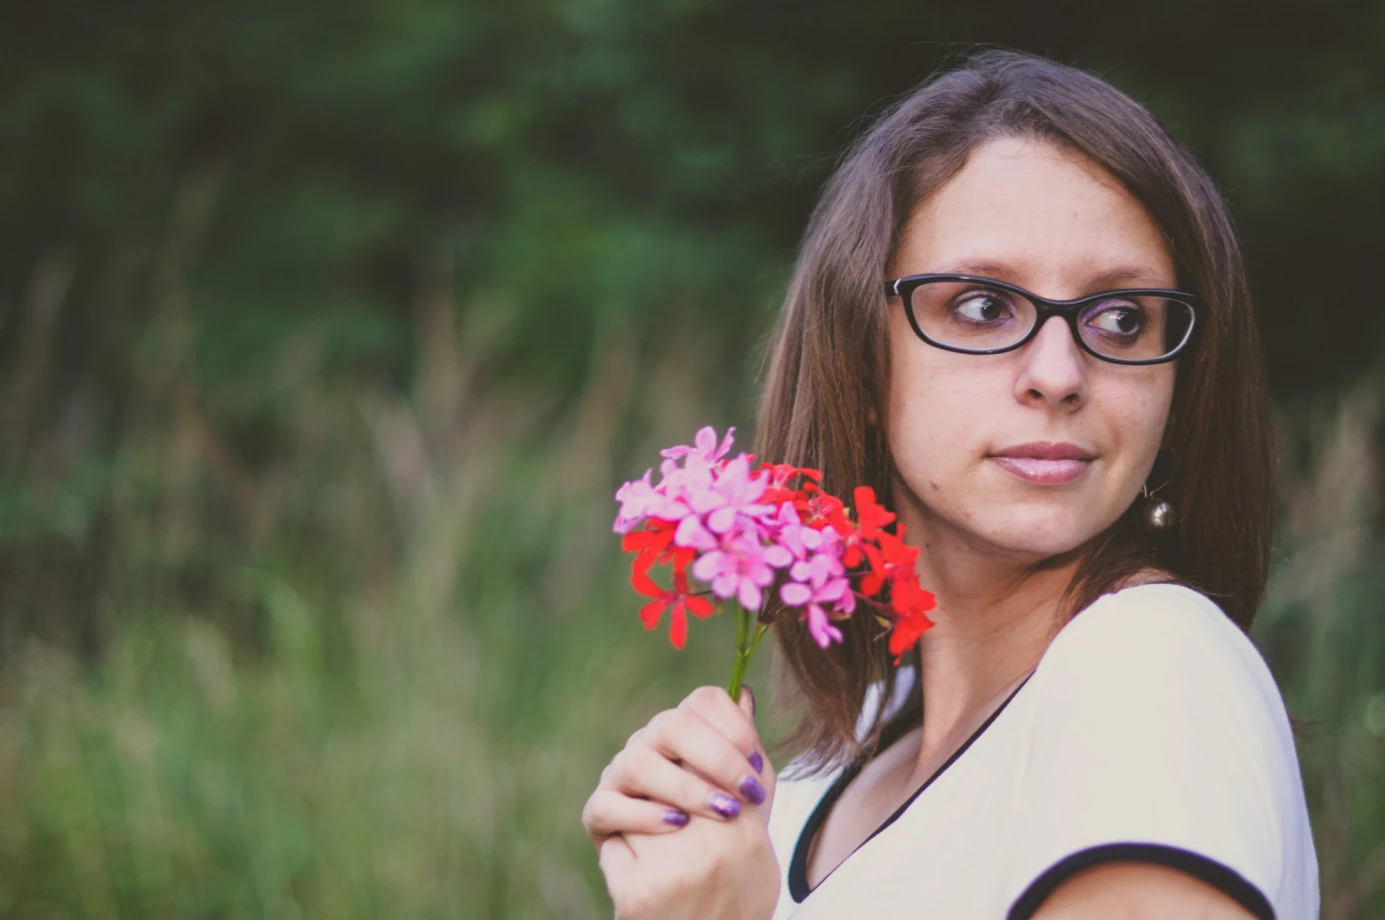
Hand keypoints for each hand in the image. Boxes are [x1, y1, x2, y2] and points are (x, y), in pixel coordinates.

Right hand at [582, 686, 779, 919]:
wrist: (698, 898)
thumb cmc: (726, 844)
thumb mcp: (749, 804)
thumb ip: (751, 757)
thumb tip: (745, 696)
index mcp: (684, 736)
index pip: (703, 702)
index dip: (733, 727)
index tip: (755, 765)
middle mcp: (649, 747)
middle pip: (672, 725)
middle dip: (716, 757)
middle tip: (746, 794)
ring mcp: (619, 779)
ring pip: (637, 762)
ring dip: (684, 787)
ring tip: (721, 814)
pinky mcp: (600, 818)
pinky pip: (606, 805)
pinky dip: (643, 814)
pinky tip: (676, 826)